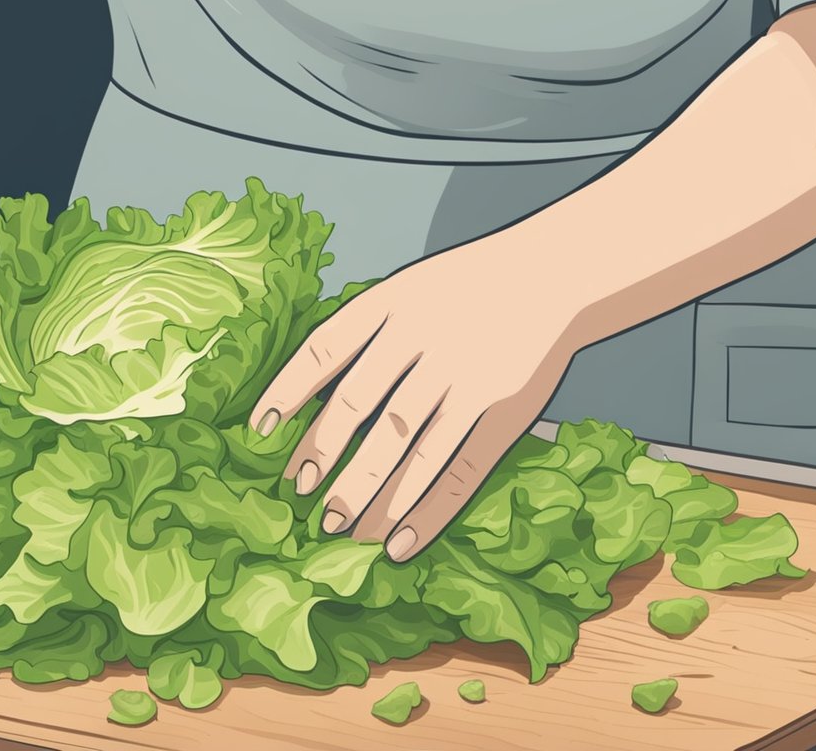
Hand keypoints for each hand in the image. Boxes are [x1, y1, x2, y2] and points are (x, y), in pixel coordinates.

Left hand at [250, 240, 586, 561]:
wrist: (555, 273)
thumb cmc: (467, 286)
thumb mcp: (410, 287)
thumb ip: (366, 330)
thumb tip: (309, 392)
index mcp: (392, 300)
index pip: (325, 348)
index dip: (288, 390)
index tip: (260, 430)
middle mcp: (423, 334)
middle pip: (359, 402)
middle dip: (323, 451)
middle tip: (299, 491)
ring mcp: (465, 372)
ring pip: (404, 444)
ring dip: (366, 489)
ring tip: (338, 525)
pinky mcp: (503, 407)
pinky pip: (458, 467)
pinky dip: (427, 509)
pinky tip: (399, 542)